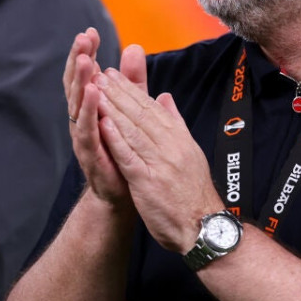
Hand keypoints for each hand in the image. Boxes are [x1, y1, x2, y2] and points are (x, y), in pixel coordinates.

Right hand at [63, 31, 146, 206]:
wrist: (127, 190)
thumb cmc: (127, 147)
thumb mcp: (133, 107)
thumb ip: (133, 80)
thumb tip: (135, 48)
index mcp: (93, 106)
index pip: (87, 74)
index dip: (88, 53)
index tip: (91, 32)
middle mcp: (84, 117)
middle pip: (77, 84)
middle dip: (79, 61)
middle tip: (83, 40)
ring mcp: (84, 135)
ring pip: (78, 104)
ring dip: (81, 82)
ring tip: (86, 61)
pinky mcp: (90, 153)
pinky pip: (86, 129)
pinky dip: (88, 112)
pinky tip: (92, 95)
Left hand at [95, 68, 222, 252]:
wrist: (203, 225)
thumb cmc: (193, 193)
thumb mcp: (190, 152)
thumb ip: (176, 124)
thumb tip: (166, 98)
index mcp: (179, 138)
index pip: (152, 108)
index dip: (132, 90)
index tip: (115, 75)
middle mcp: (171, 146)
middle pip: (141, 114)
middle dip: (119, 93)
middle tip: (100, 75)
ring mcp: (160, 162)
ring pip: (133, 130)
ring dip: (113, 109)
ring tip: (97, 91)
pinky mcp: (148, 181)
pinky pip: (129, 156)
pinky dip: (116, 139)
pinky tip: (103, 124)